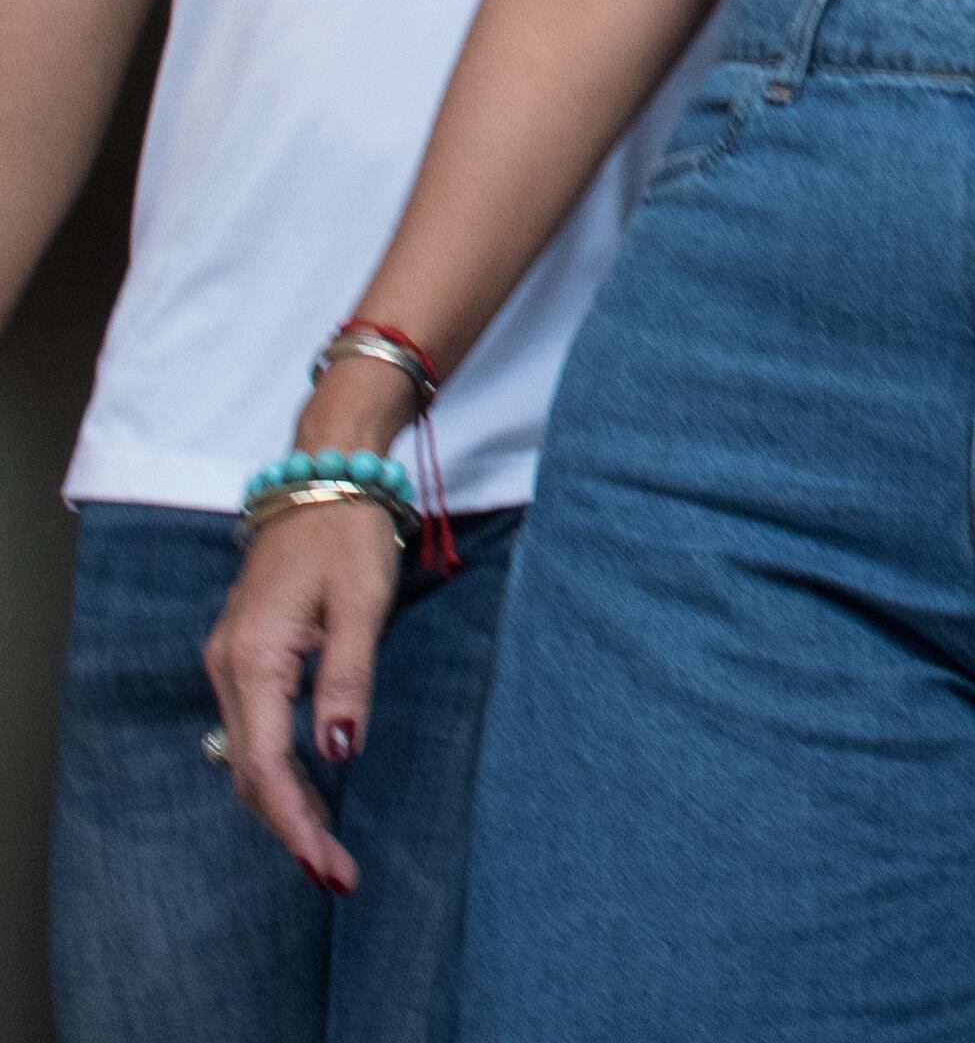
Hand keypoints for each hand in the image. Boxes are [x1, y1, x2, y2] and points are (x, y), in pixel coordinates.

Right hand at [202, 501, 403, 891]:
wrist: (323, 479)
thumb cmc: (348, 536)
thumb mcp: (362, 604)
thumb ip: (349, 679)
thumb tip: (338, 753)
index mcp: (254, 660)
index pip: (267, 766)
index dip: (296, 824)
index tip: (329, 868)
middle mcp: (229, 668)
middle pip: (251, 773)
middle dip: (292, 829)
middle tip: (336, 876)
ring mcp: (231, 663)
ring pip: (249, 756)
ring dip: (285, 806)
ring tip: (327, 852)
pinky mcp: (245, 656)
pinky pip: (254, 731)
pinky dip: (279, 772)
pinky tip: (309, 796)